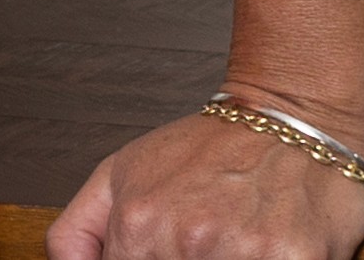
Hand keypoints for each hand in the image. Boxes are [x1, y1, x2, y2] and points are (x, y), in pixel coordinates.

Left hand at [44, 102, 363, 259]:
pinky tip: (260, 248)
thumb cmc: (207, 148)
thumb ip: (76, 232)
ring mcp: (241, 253)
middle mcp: (187, 242)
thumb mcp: (119, 174)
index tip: (159, 257)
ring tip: (229, 245)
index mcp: (140, 226)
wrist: (286, 118)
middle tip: (200, 246)